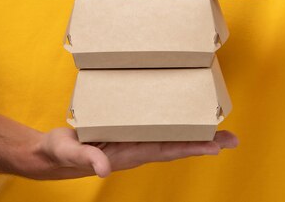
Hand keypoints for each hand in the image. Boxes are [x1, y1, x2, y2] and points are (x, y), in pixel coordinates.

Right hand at [30, 128, 237, 178]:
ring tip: (219, 129)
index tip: (216, 147)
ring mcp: (133, 139)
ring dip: (195, 133)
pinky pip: (156, 125)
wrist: (52, 153)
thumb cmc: (61, 152)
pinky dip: (175, 121)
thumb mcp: (70, 151)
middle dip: (204, 142)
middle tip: (233, 138)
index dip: (192, 148)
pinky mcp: (127, 129)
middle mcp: (136, 147)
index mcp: (128, 153)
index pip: (166, 150)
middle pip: (177, 145)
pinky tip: (185, 116)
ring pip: (170, 135)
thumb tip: (104, 168)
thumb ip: (86, 157)